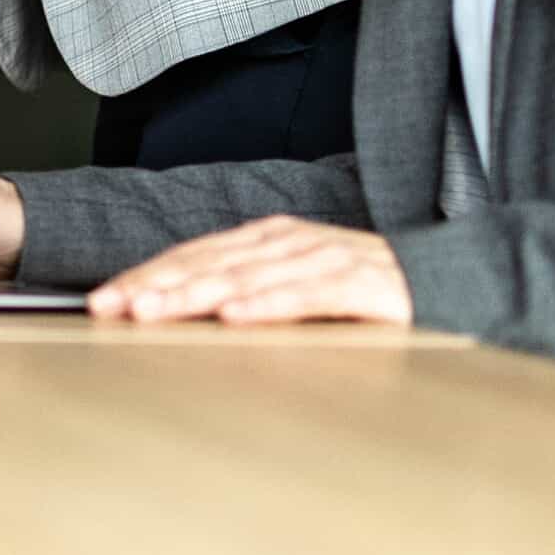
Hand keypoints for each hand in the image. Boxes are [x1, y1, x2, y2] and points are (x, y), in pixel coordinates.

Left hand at [89, 218, 410, 329]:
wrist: (450, 281)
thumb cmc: (366, 289)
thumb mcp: (294, 282)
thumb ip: (245, 288)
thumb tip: (181, 309)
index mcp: (267, 238)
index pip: (193, 256)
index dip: (146, 276)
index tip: (103, 300)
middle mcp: (288, 241)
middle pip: (209, 264)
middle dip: (154, 286)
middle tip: (111, 307)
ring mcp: (324, 258)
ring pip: (246, 277)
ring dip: (195, 295)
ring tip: (154, 312)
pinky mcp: (361, 284)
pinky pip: (306, 295)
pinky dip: (267, 304)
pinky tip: (235, 317)